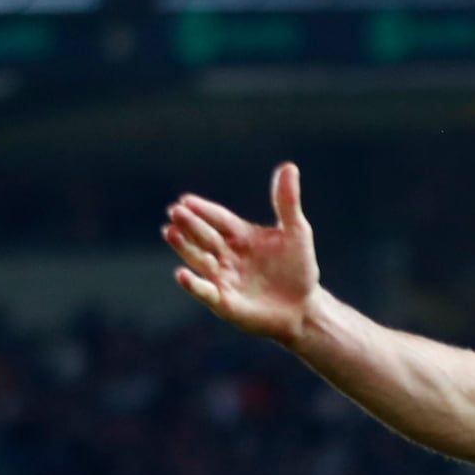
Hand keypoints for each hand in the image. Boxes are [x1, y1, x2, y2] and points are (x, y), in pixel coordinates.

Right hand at [165, 163, 320, 343]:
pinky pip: (206, 292)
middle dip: (191, 225)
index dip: (203, 210)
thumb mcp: (296, 232)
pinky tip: (182, 274)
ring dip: (184, 247)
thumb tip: (289, 166)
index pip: (218, 219)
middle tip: (175, 211)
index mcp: (240, 236)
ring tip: (170, 232)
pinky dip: (194, 285)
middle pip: (205, 237)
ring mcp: (223, 278)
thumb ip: (287, 203)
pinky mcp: (225, 303)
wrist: (304, 307)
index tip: (186, 200)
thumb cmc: (298, 268)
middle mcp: (226, 255)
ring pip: (200, 260)